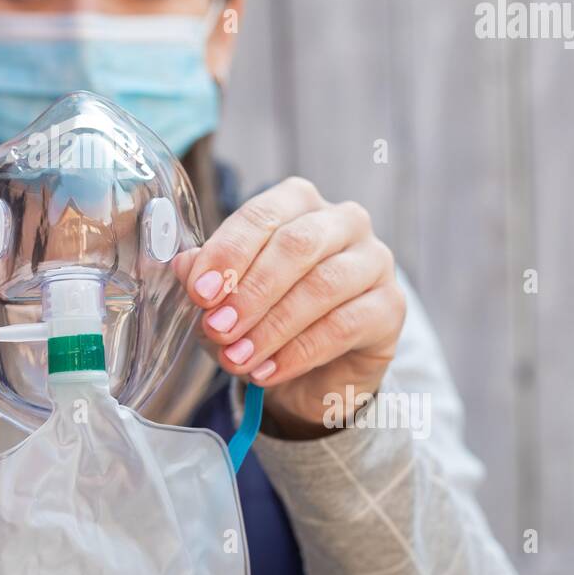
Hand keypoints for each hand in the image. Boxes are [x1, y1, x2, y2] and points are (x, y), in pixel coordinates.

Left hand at [172, 177, 405, 438]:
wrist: (312, 370)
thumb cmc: (265, 314)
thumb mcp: (225, 296)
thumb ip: (205, 276)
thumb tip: (183, 266)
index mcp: (298, 202)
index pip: (262, 215)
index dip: (228, 253)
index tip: (200, 292)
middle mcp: (343, 221)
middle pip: (297, 246)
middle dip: (251, 290)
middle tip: (217, 328)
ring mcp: (374, 261)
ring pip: (323, 286)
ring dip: (272, 326)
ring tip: (237, 358)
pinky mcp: (390, 307)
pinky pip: (344, 325)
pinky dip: (298, 352)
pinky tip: (267, 371)